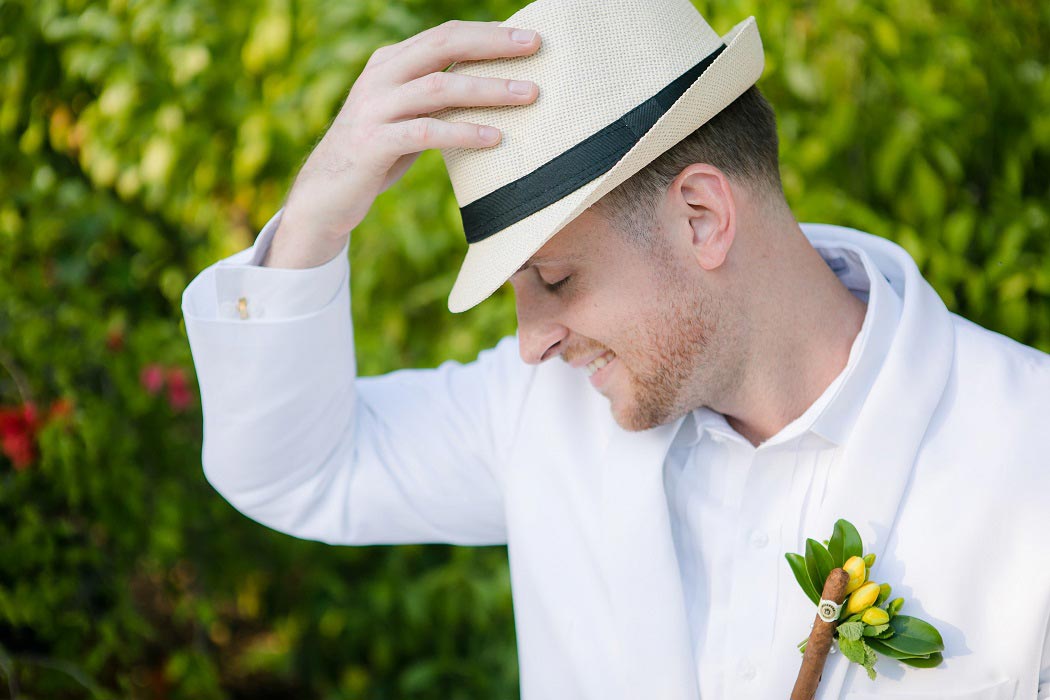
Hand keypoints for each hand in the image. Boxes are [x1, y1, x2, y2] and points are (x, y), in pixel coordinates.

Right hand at [264, 19, 541, 267]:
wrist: (324, 196)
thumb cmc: (376, 155)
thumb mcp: (406, 117)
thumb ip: (436, 97)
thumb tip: (491, 86)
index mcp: (389, 62)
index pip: (444, 34)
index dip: (487, 33)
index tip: (529, 37)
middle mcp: (380, 77)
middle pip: (443, 45)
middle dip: (492, 44)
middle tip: (535, 47)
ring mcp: (374, 108)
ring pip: (440, 87)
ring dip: (488, 89)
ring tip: (528, 95)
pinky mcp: (373, 144)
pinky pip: (426, 132)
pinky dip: (464, 133)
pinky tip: (494, 138)